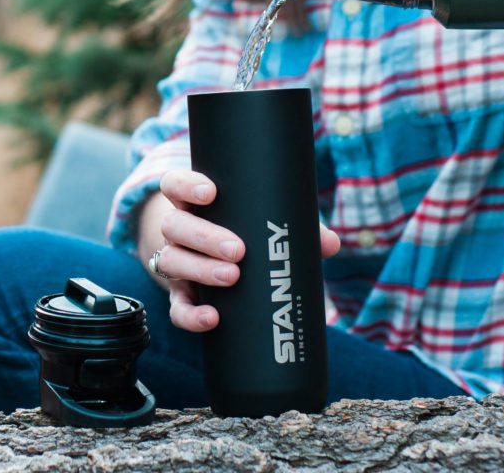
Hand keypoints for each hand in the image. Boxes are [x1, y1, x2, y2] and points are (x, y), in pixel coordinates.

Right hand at [140, 169, 340, 333]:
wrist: (214, 269)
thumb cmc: (244, 235)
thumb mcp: (263, 225)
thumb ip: (295, 229)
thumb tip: (330, 243)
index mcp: (192, 204)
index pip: (174, 185)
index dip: (186, 186)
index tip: (211, 193)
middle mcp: (178, 232)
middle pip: (175, 226)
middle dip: (205, 237)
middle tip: (238, 249)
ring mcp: (176, 263)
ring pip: (172, 261)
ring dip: (200, 270)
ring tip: (232, 277)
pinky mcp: (180, 297)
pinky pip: (176, 308)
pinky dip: (191, 315)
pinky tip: (212, 318)